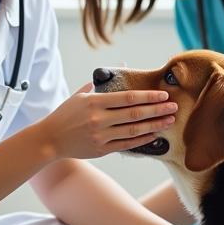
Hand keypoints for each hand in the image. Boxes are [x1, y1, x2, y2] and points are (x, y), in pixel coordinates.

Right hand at [35, 82, 176, 160]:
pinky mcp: (102, 149)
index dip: (148, 96)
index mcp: (95, 102)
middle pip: (135, 113)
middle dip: (157, 109)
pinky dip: (142, 139)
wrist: (49, 140)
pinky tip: (155, 134)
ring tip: (169, 120)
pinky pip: (127, 144)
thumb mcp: (77, 97)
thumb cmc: (64, 115)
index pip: (128, 98)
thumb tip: (110, 75)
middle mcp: (99, 119)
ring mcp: (101, 136)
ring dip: (155, 125)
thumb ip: (94, 88)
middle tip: (174, 106)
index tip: (163, 94)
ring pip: (134, 130)